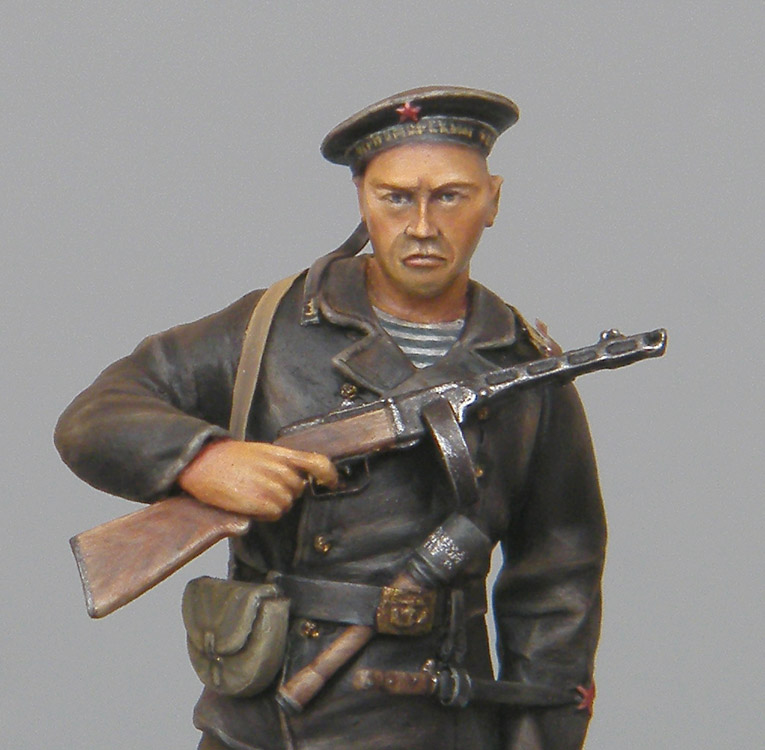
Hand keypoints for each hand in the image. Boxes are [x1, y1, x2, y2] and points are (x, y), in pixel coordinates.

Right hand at [177, 439, 337, 519]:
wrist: (202, 462)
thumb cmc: (229, 458)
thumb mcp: (260, 451)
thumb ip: (281, 462)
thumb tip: (296, 478)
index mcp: (280, 454)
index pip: (316, 462)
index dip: (328, 474)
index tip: (332, 482)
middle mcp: (279, 469)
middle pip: (298, 488)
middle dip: (286, 491)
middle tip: (263, 487)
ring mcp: (270, 486)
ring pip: (286, 503)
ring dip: (274, 504)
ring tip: (253, 494)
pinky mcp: (258, 501)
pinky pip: (274, 513)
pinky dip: (265, 513)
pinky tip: (250, 504)